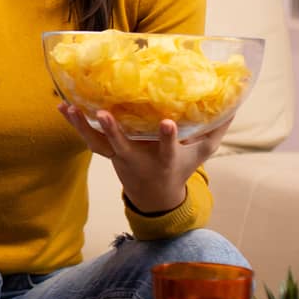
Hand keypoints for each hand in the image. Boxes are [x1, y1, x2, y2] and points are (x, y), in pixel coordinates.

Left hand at [58, 105, 231, 213]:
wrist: (154, 195)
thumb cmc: (180, 167)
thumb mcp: (201, 153)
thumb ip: (217, 129)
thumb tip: (236, 103)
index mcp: (164, 159)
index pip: (168, 148)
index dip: (167, 137)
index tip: (168, 123)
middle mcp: (138, 158)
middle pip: (123, 145)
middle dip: (114, 131)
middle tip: (104, 114)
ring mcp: (119, 156)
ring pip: (99, 142)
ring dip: (83, 126)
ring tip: (70, 107)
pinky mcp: (106, 152)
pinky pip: (88, 137)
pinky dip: (75, 122)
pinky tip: (62, 105)